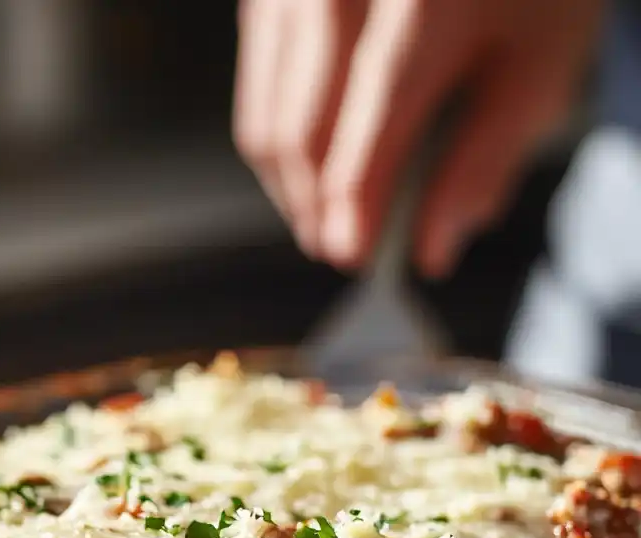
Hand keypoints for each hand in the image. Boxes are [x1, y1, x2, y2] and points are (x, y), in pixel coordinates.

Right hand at [233, 0, 604, 276]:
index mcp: (421, 1)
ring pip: (265, 121)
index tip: (352, 254)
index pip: (369, 125)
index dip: (355, 202)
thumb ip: (487, 155)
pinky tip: (310, 160)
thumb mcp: (540, 58)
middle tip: (338, 246)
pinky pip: (256, 89)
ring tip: (323, 215)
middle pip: (301, 134)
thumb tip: (435, 245)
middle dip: (314, 208)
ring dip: (290, 186)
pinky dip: (278, 140)